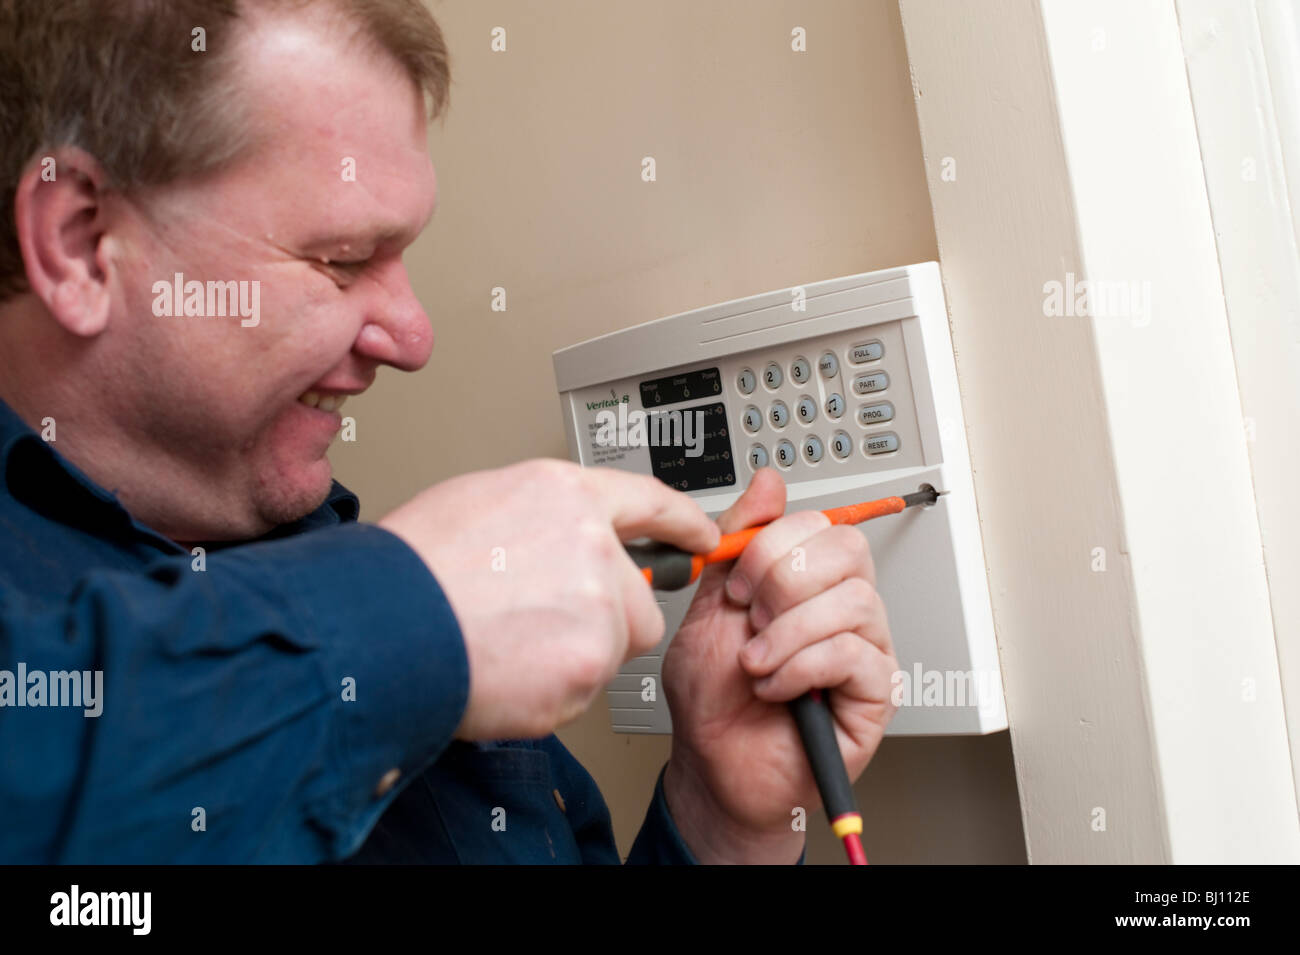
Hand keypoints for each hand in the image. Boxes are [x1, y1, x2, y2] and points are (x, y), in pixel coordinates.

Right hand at [379, 459, 718, 740]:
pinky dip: (552, 692)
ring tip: (509, 646)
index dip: (683, 522)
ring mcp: (597, 604)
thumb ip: (540, 520)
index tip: (704, 537)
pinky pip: (586, 689)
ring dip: (576, 657)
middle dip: (607, 620)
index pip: (650, 502)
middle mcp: (593, 543)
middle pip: (639, 598)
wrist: (377, 622)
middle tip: (543, 626)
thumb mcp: (477, 503)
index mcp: (565, 494)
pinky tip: (506, 670)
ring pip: (614, 648)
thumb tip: (558, 541)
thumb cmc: (408, 567)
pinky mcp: (590, 662)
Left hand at [661, 468, 897, 862]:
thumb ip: (738, 543)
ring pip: (855, 600)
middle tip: (751, 621)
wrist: (714, 767)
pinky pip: (855, 653)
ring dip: (789, 632)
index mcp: (807, 582)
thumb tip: (769, 482)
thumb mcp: (711, 607)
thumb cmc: (714, 698)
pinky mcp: (876, 693)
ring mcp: (865, 649)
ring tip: (757, 664)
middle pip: (848, 550)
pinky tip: (775, 688)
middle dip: (784, 581)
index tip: (736, 587)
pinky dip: (801, 668)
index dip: (773, 546)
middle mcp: (842, 609)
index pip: (819, 525)